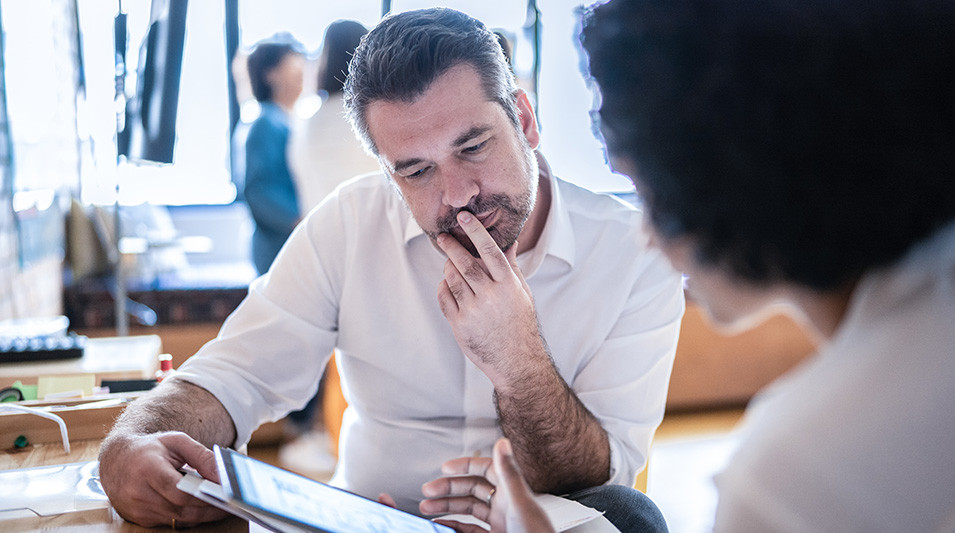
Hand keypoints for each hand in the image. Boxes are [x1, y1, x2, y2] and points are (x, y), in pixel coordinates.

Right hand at [99, 431, 226, 527]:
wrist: (117, 460)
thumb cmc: (150, 448)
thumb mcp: (177, 442)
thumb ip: (202, 456)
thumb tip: (223, 475)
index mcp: (147, 469)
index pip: (179, 491)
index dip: (204, 496)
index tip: (226, 495)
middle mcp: (138, 493)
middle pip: (181, 509)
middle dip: (209, 509)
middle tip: (232, 505)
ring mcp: (137, 509)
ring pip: (178, 519)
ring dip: (202, 515)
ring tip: (222, 506)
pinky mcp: (139, 519)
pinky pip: (170, 522)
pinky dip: (188, 516)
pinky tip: (202, 509)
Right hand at [420, 438, 553, 532]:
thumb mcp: (520, 503)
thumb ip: (509, 473)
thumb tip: (503, 442)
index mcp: (512, 492)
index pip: (485, 470)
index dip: (465, 466)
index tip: (445, 467)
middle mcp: (505, 505)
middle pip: (472, 490)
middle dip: (448, 489)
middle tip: (428, 490)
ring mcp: (500, 523)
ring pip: (468, 510)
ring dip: (447, 507)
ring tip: (426, 508)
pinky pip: (470, 529)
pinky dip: (454, 525)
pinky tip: (441, 524)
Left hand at [436, 211, 544, 385]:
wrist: (516, 360)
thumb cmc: (520, 323)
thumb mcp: (522, 293)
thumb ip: (511, 267)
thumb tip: (510, 242)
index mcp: (508, 285)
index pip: (489, 250)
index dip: (475, 231)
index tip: (464, 217)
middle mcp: (490, 296)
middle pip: (465, 263)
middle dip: (452, 246)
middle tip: (443, 236)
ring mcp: (474, 311)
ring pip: (452, 279)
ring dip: (447, 267)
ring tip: (449, 263)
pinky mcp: (460, 324)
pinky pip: (444, 298)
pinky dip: (443, 287)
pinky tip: (447, 284)